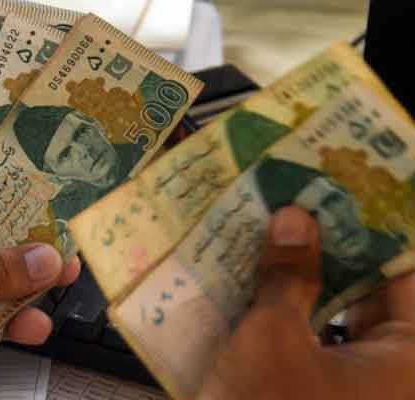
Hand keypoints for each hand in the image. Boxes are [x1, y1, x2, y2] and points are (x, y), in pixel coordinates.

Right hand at [198, 206, 414, 399]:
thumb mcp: (271, 341)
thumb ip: (288, 275)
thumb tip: (295, 216)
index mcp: (413, 359)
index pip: (404, 271)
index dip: (369, 225)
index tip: (336, 187)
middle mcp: (402, 373)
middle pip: (375, 292)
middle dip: (332, 250)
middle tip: (296, 206)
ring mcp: (370, 390)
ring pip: (347, 317)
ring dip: (311, 281)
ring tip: (275, 237)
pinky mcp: (336, 397)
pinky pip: (328, 344)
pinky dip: (301, 316)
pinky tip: (266, 286)